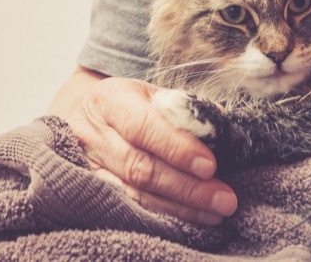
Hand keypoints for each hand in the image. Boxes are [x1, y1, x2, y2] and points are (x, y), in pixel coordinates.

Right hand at [50, 67, 237, 225]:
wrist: (86, 117)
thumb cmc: (128, 104)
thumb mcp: (151, 93)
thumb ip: (184, 108)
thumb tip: (222, 126)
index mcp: (110, 99)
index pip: (142, 126)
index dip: (177, 147)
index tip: (211, 166)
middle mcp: (92, 133)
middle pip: (139, 166)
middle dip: (187, 186)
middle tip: (224, 198)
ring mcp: (86, 165)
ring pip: (133, 193)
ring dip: (179, 207)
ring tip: (215, 212)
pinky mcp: (89, 190)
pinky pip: (128, 207)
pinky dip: (161, 215)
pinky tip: (189, 218)